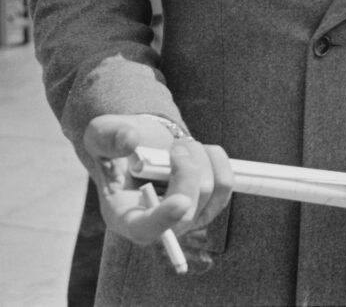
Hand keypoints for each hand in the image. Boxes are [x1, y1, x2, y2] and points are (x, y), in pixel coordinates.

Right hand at [83, 114, 232, 242]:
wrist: (143, 144)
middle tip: (176, 146)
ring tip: (183, 147)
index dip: (164, 219)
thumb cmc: (116, 143)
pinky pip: (225, 183)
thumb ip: (109, 137)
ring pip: (211, 191)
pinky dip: (216, 160)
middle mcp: (157, 226)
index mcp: (124, 216)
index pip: (146, 230)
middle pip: (188, 208)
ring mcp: (185, 218)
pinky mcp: (207, 204)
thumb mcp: (102, 133)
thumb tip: (130, 141)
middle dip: (188, 168)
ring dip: (202, 159)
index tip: (180, 203)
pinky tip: (199, 152)